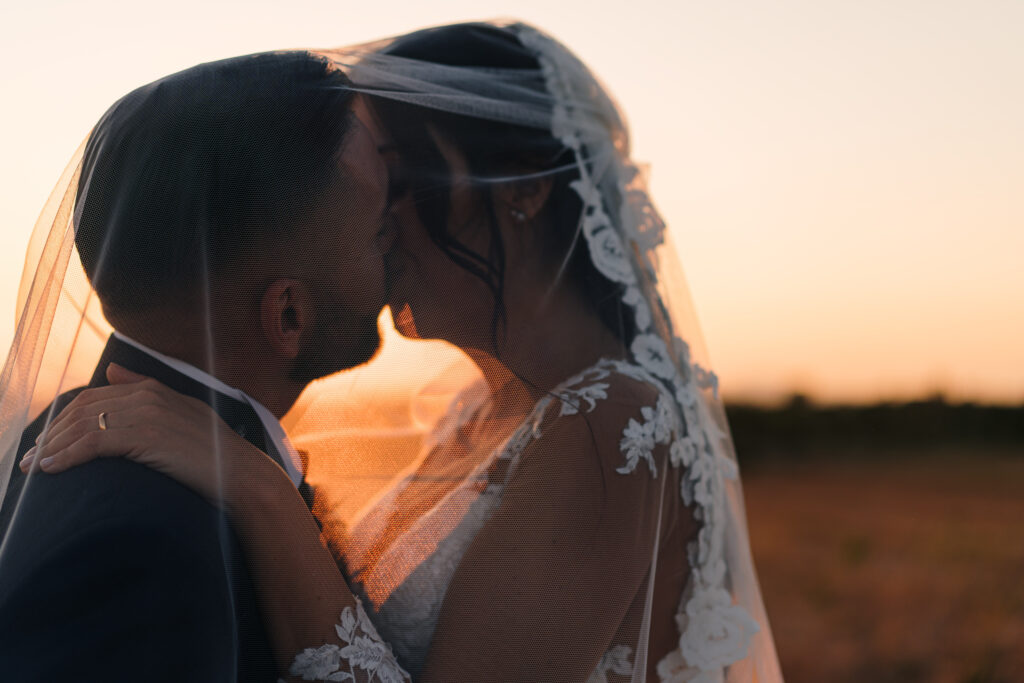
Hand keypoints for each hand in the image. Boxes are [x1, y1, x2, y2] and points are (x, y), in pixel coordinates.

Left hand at [20, 363, 265, 505]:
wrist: (242, 474)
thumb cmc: (215, 453)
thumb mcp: (181, 414)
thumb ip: (145, 390)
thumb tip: (110, 371)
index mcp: (154, 389)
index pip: (94, 398)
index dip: (64, 420)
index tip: (47, 441)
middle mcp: (148, 396)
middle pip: (82, 409)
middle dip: (52, 433)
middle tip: (31, 457)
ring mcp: (147, 414)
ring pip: (83, 425)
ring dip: (52, 447)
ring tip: (34, 467)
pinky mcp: (145, 436)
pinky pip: (92, 442)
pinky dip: (66, 456)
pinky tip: (50, 469)